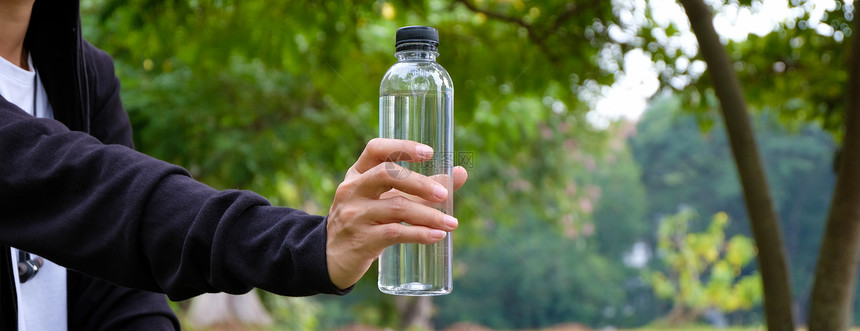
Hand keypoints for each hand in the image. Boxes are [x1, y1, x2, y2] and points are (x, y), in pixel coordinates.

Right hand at [326, 138, 467, 289]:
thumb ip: (421, 187)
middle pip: (387, 175)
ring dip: (429, 215)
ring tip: (452, 223)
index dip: (402, 147)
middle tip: (445, 195)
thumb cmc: (366, 220)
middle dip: (419, 183)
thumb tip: (460, 173)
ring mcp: (355, 214)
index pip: (375, 149)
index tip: (429, 153)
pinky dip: (419, 234)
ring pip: (396, 207)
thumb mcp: (386, 199)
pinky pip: (394, 233)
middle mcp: (353, 189)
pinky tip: (437, 236)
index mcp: (358, 173)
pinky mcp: (361, 239)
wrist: (332, 256)